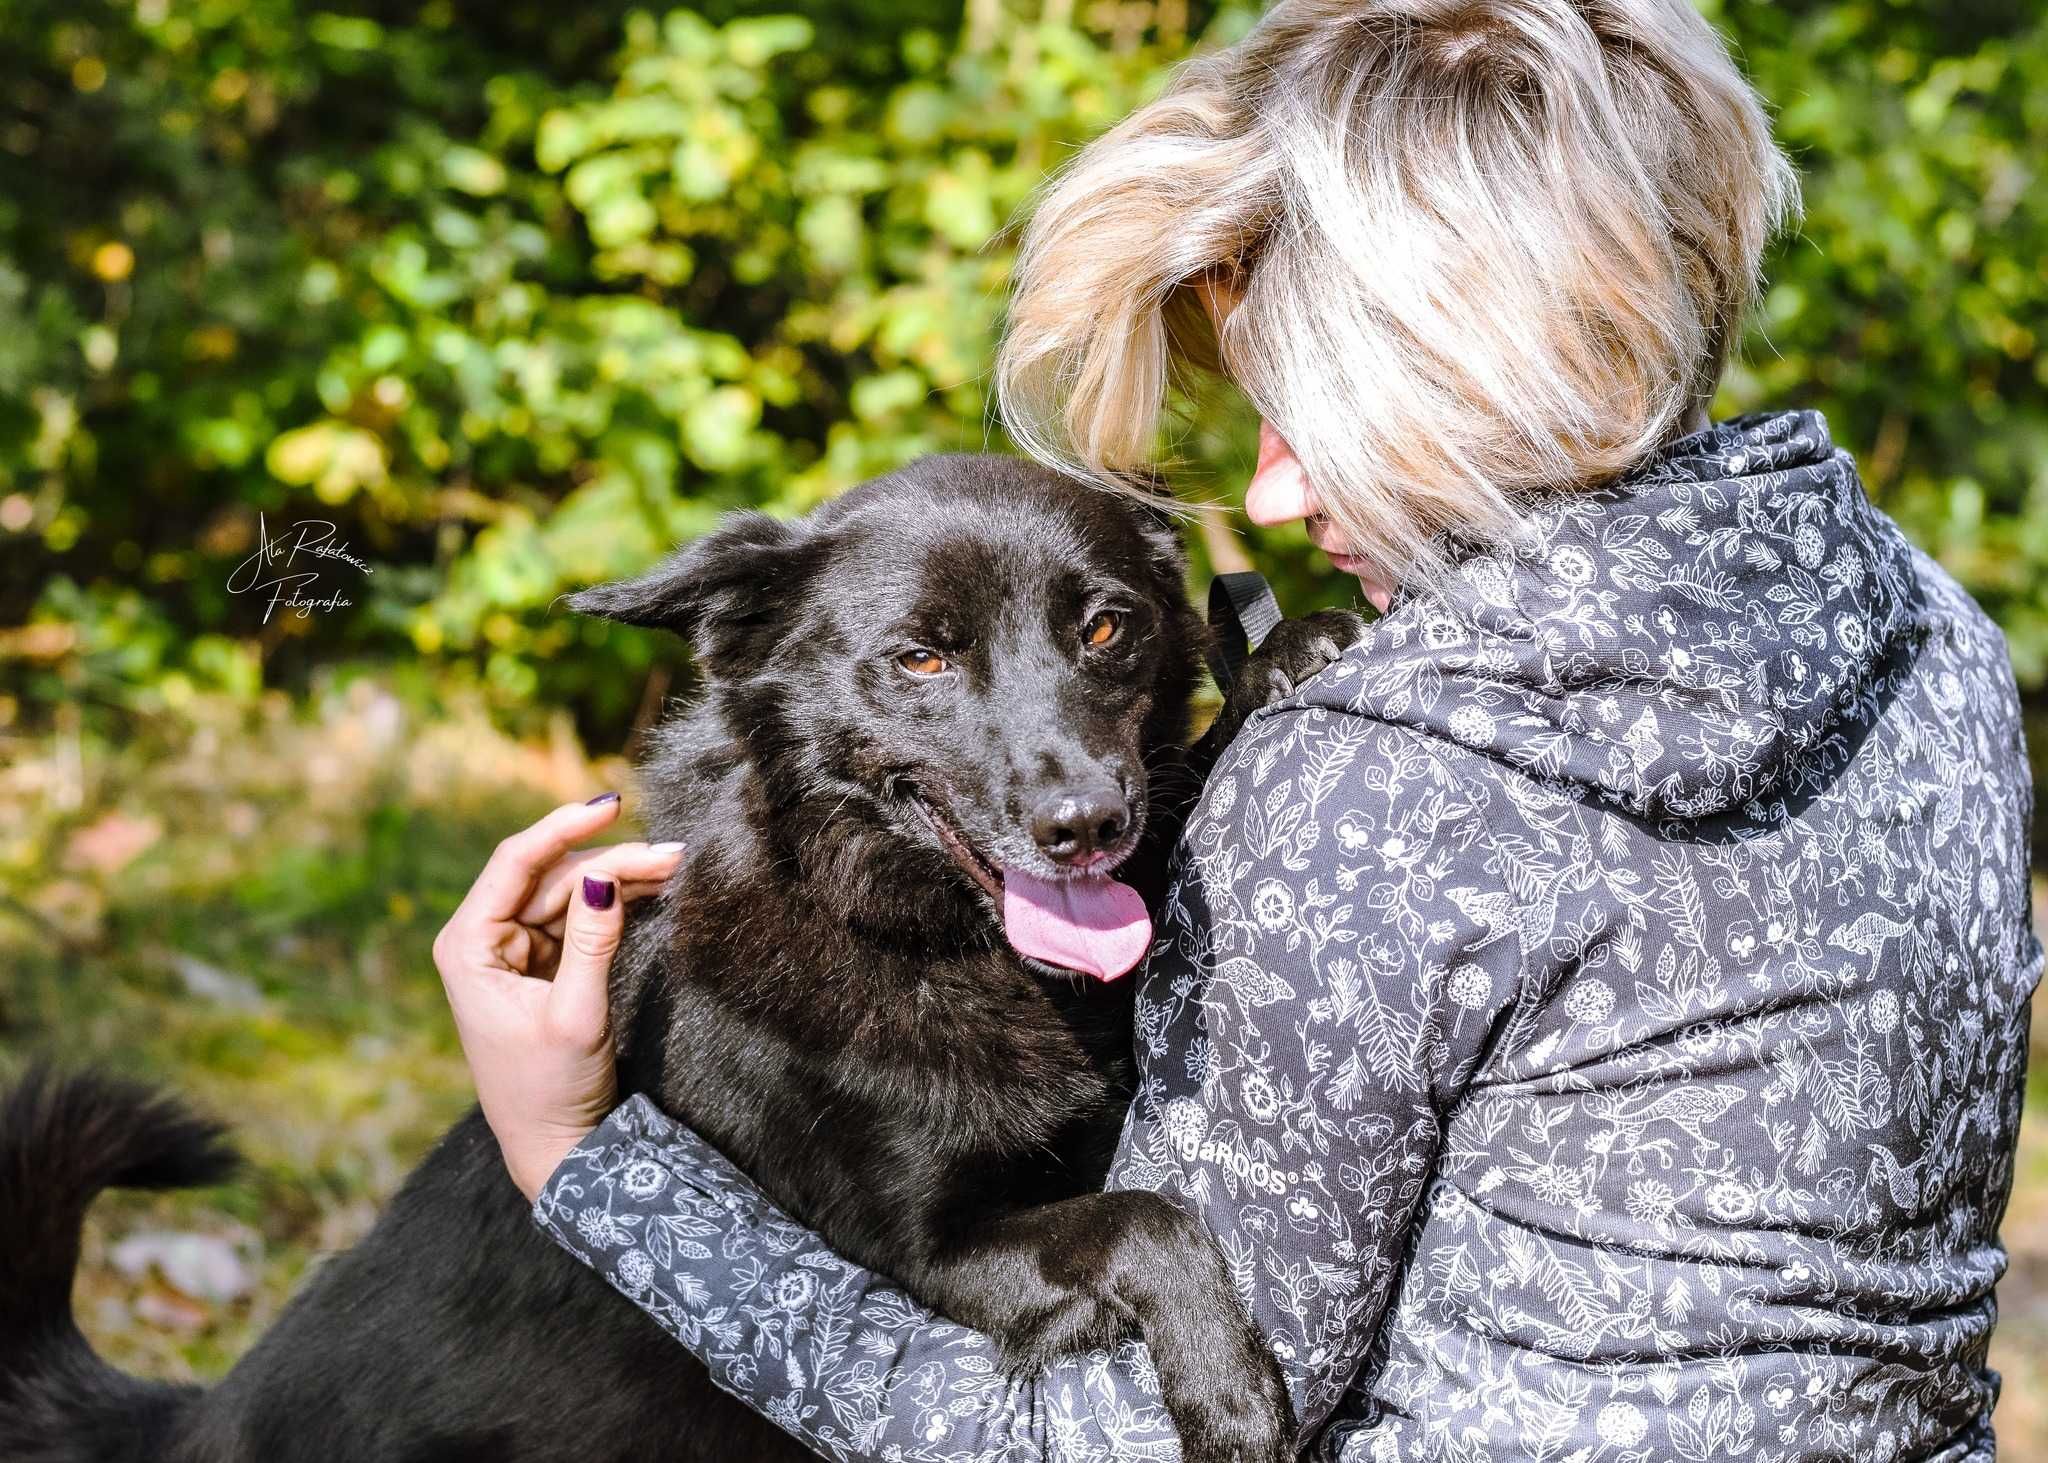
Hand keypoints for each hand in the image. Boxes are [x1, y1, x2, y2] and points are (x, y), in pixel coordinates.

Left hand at [432, 794, 684, 1201]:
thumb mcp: (575, 1014)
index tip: (611, 805)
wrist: (556, 1146)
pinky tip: (652, 890)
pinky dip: (613, 903)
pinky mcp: (539, 966)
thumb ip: (591, 942)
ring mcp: (511, 952)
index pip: (515, 864)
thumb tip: (604, 877)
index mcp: (468, 947)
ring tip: (673, 867)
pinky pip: (577, 919)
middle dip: (610, 861)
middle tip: (672, 854)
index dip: (563, 828)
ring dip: (619, 880)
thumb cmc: (550, 1089)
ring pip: (568, 893)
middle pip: (550, 876)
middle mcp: (482, 941)